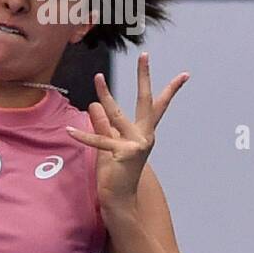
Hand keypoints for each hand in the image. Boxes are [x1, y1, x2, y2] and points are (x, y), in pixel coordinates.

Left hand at [65, 51, 188, 211]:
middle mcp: (144, 136)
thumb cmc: (115, 172)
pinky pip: (99, 141)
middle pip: (146, 102)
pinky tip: (69, 129)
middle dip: (144, 78)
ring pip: (118, 114)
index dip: (170, 90)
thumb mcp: (108, 143)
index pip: (157, 107)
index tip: (184, 74)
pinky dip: (83, 135)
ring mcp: (135, 145)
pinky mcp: (122, 155)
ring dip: (106, 95)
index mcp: (144, 132)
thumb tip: (95, 104)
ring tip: (98, 77)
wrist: (118, 197)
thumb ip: (103, 124)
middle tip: (145, 56)